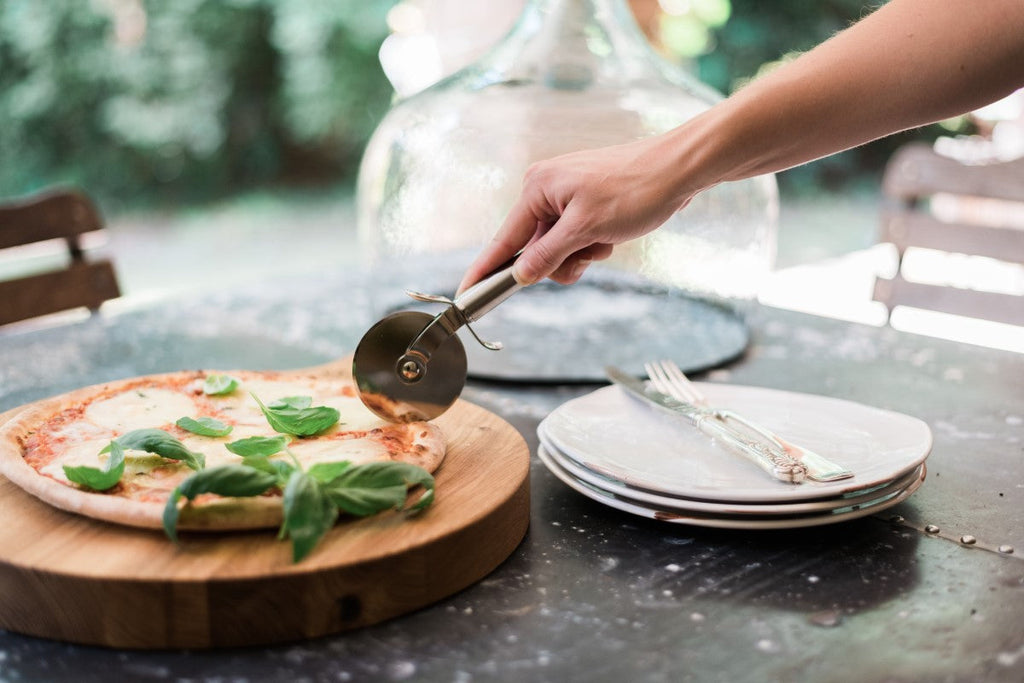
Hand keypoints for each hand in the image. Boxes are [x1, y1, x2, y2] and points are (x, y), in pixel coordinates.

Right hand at [457, 133, 694, 292]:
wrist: (679, 169)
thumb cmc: (635, 190)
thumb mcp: (587, 230)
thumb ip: (548, 256)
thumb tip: (520, 276)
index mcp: (536, 188)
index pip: (503, 240)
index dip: (486, 271)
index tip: (466, 295)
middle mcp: (545, 189)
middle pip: (534, 249)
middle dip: (560, 262)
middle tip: (586, 257)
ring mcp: (566, 195)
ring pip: (558, 248)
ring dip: (581, 254)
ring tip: (605, 240)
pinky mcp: (584, 201)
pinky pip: (576, 237)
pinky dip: (592, 244)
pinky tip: (612, 234)